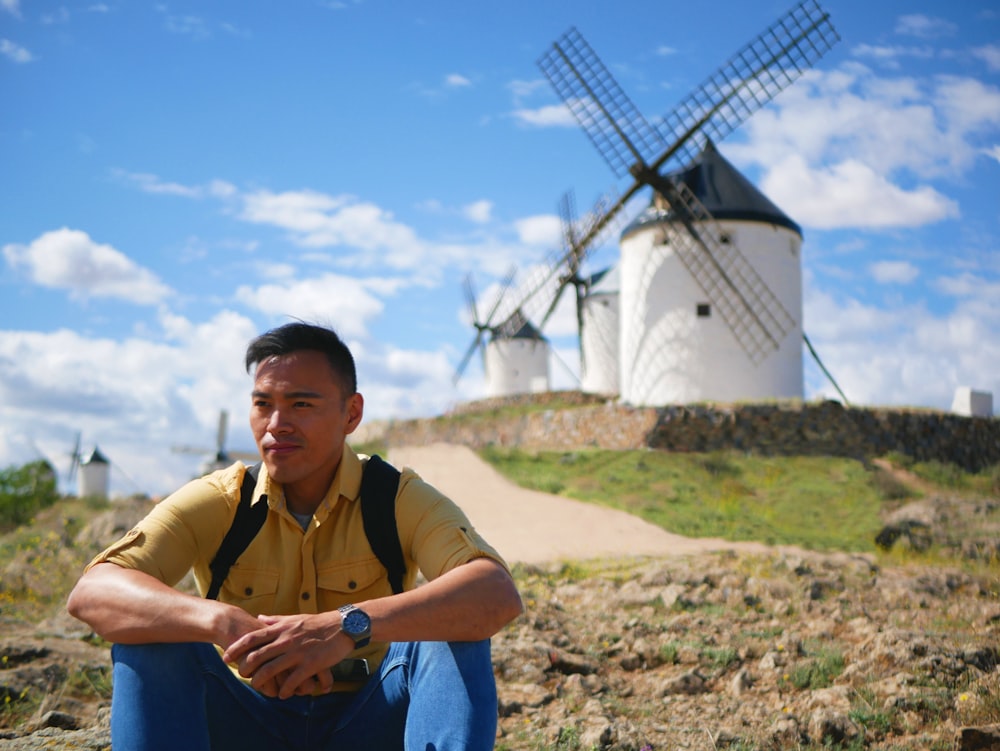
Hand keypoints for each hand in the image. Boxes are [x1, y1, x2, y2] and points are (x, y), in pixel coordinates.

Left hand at [222, 612, 350, 698]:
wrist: (342, 627)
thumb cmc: (317, 623)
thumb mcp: (294, 617)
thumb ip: (275, 620)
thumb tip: (259, 618)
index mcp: (281, 629)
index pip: (252, 638)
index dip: (236, 648)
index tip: (226, 657)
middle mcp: (286, 640)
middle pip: (257, 656)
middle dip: (245, 668)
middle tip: (242, 674)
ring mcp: (298, 653)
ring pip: (271, 671)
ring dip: (261, 682)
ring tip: (258, 687)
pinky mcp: (310, 664)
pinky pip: (292, 681)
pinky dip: (284, 690)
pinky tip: (282, 694)